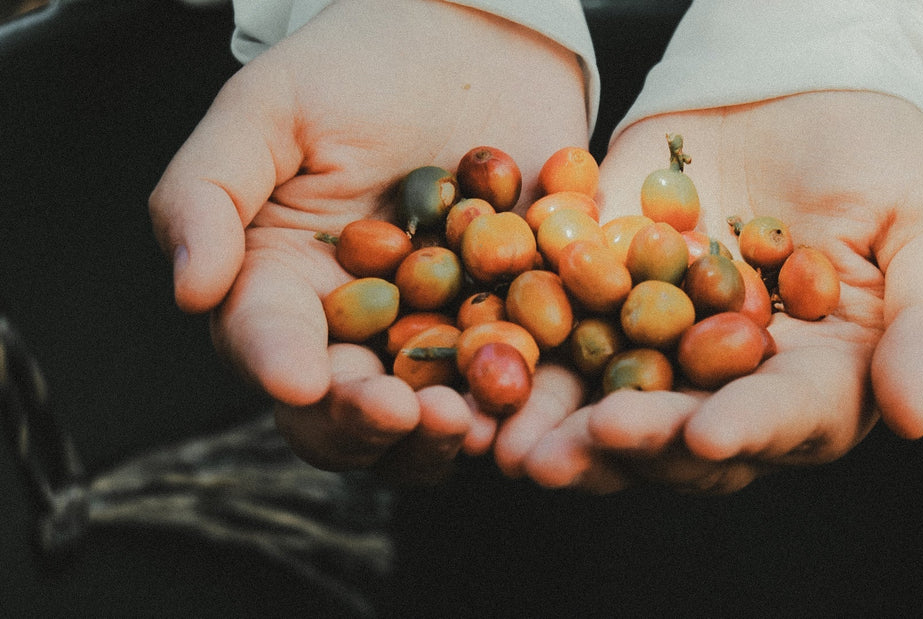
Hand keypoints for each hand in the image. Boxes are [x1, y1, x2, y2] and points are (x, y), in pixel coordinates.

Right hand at [148, 0, 588, 477]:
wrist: (477, 42)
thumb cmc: (358, 66)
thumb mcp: (269, 110)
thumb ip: (208, 192)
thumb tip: (190, 291)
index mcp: (281, 286)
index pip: (267, 342)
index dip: (280, 367)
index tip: (302, 381)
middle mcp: (353, 328)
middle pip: (344, 406)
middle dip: (368, 422)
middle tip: (402, 414)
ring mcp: (433, 335)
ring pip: (427, 416)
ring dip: (441, 433)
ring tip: (468, 423)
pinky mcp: (507, 327)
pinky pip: (512, 378)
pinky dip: (518, 399)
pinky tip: (528, 401)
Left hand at [519, 91, 922, 492]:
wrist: (795, 84)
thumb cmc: (883, 155)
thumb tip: (912, 419)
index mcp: (817, 379)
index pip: (785, 419)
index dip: (750, 430)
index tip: (710, 433)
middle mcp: (730, 377)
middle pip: (684, 431)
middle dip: (638, 443)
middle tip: (591, 444)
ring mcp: (660, 339)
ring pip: (608, 402)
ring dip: (561, 428)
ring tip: (516, 448)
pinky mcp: (603, 291)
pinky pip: (558, 329)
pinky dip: (522, 352)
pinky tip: (485, 368)